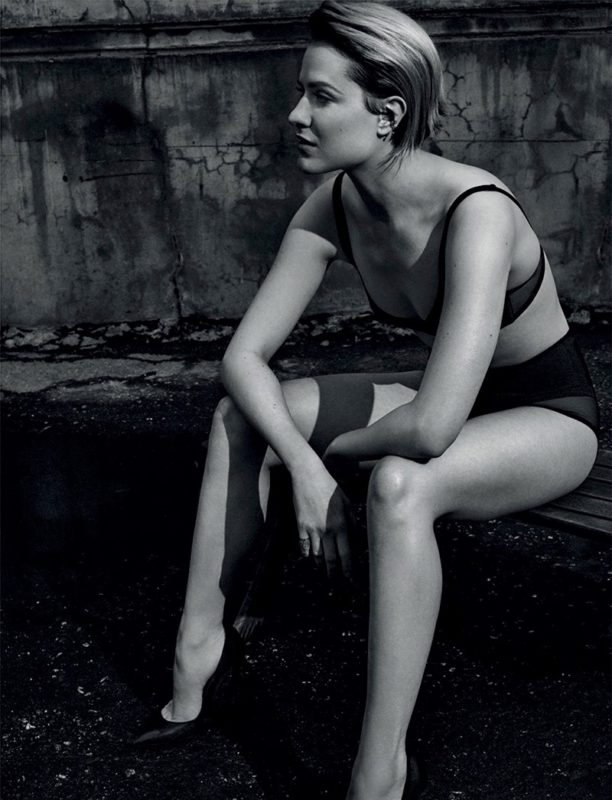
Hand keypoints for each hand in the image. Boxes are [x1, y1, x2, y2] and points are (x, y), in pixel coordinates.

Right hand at [291, 463, 352, 580]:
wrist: (307, 475)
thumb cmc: (329, 485)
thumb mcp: (346, 501)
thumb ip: (352, 519)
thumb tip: (356, 534)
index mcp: (342, 524)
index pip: (346, 553)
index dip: (348, 569)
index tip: (350, 579)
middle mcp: (328, 530)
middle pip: (331, 558)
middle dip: (334, 572)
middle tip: (336, 582)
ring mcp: (313, 529)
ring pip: (317, 554)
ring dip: (320, 564)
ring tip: (323, 571)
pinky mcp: (300, 525)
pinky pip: (303, 545)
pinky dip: (306, 553)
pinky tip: (308, 557)